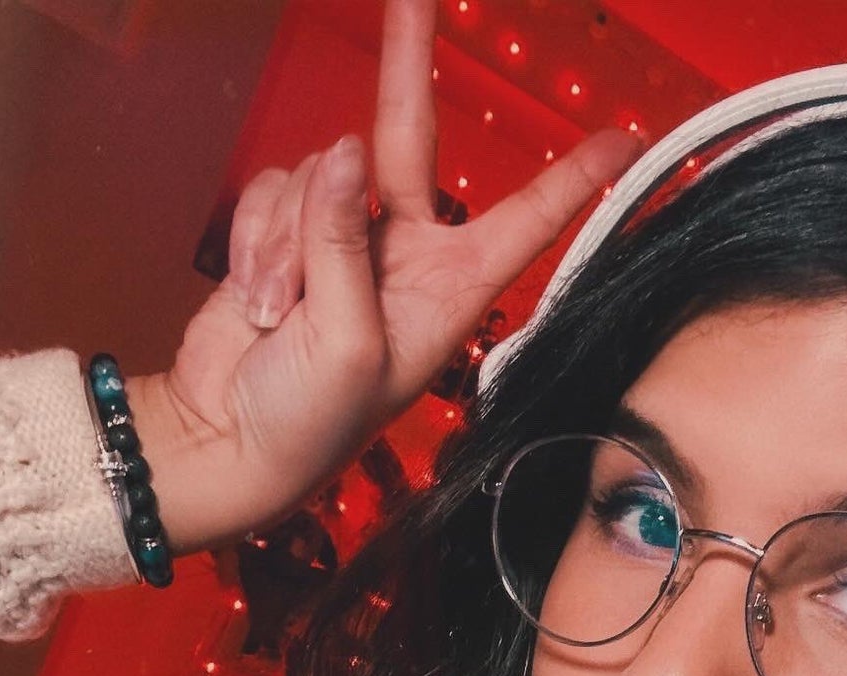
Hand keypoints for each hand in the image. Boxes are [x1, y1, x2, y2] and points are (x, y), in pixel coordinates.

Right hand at [129, 0, 642, 554]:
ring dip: (287, 238)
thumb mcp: (347, 342)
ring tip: (281, 313)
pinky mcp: (286, 233)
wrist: (229, 440)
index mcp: (449, 293)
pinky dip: (254, 240)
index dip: (568, 181)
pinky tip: (257, 301)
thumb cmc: (308, 422)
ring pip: (319, 173)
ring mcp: (343, 239)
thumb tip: (341, 154)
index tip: (618, 139)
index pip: (521, 223)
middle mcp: (405, 256)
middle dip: (408, 63)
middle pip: (410, 137)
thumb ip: (345, 242)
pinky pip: (273, 191)